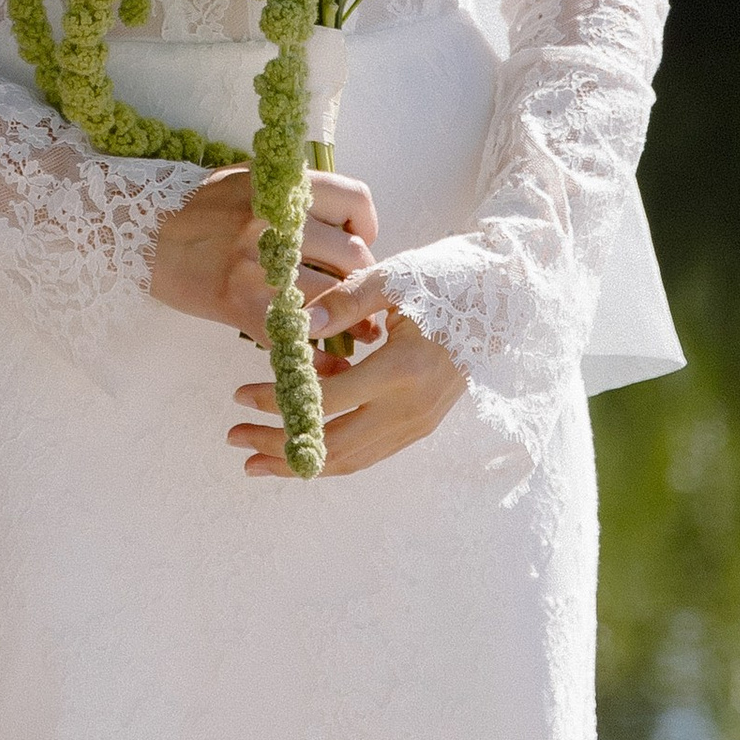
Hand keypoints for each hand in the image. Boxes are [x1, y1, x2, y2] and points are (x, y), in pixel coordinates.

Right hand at [148, 166, 377, 340]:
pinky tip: (326, 365)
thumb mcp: (246, 181)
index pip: (354, 200)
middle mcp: (274, 222)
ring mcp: (260, 265)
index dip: (365, 225)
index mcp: (279, 187)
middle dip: (360, 280)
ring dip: (348, 318)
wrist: (141, 236)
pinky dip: (319, 358)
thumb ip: (292, 197)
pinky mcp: (244, 305)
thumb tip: (345, 230)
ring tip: (355, 331)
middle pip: (352, 255)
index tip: (357, 241)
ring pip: (332, 296)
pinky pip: (299, 337)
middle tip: (355, 295)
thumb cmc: (197, 209)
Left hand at [226, 296, 466, 477]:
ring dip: (301, 460)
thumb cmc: (447, 278)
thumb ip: (345, 303)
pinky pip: (369, 453)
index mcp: (402, 370)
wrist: (505, 295)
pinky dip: (332, 456)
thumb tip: (297, 326)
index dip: (278, 401)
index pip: (326, 399)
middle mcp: (411, 409)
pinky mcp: (421, 426)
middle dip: (279, 445)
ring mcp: (419, 423)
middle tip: (234, 438)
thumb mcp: (395, 279)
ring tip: (256, 459)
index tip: (238, 396)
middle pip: (333, 445)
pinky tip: (302, 449)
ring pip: (352, 459)